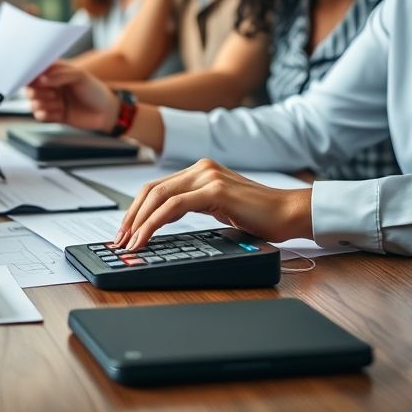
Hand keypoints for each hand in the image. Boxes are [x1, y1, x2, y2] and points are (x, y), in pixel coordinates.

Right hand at [26, 62, 119, 131]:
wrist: (106, 112)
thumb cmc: (95, 90)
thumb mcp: (79, 76)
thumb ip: (59, 75)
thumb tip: (40, 79)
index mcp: (56, 73)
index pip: (35, 72)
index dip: (31, 76)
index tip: (37, 81)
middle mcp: (51, 87)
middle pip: (30, 89)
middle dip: (37, 93)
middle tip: (53, 94)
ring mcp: (52, 101)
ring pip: (33, 103)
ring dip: (43, 104)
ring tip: (58, 104)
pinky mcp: (54, 115)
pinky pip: (40, 116)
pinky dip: (45, 114)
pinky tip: (57, 112)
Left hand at [114, 158, 312, 249]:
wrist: (290, 213)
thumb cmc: (259, 216)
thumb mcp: (219, 208)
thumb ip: (195, 207)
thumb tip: (164, 222)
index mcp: (200, 170)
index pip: (158, 187)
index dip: (137, 209)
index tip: (126, 230)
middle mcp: (201, 168)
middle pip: (151, 190)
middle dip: (132, 216)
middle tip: (120, 240)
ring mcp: (207, 176)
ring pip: (159, 196)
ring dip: (139, 222)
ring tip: (130, 243)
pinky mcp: (214, 190)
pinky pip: (174, 206)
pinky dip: (154, 222)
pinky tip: (146, 237)